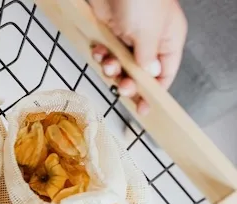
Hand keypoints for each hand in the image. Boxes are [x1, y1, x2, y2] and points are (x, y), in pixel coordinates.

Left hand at [89, 0, 187, 114]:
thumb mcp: (148, 34)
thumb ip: (148, 60)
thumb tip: (150, 78)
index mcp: (168, 39)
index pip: (165, 74)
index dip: (154, 92)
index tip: (143, 108)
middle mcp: (150, 40)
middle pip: (140, 74)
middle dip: (129, 82)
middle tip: (121, 87)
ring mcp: (128, 36)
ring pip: (120, 65)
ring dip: (112, 69)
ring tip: (108, 65)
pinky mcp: (110, 32)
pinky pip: (106, 53)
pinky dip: (102, 56)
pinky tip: (99, 52)